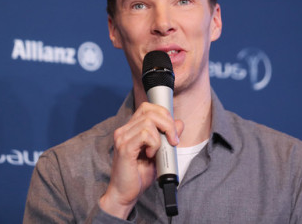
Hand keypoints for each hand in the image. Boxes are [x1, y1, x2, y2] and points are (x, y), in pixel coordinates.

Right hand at [99, 102, 183, 218]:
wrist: (125, 194)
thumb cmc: (139, 175)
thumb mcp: (159, 153)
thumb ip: (168, 137)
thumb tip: (179, 123)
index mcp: (131, 129)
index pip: (148, 107)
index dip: (163, 114)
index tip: (172, 131)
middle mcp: (124, 130)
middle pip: (150, 111)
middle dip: (168, 124)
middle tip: (173, 141)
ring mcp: (122, 138)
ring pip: (149, 122)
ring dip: (160, 137)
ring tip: (157, 151)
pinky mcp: (124, 148)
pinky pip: (145, 135)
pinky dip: (154, 144)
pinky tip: (151, 154)